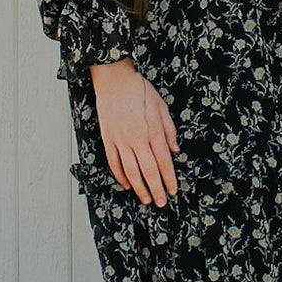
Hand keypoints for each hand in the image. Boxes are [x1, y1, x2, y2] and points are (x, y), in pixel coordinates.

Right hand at [90, 59, 178, 205]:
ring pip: (130, 171)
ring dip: (139, 188)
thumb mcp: (161, 107)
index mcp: (152, 131)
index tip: (173, 190)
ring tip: (146, 199)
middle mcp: (136, 139)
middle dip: (156, 189)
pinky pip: (114, 163)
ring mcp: (120, 140)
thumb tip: (174, 150)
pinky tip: (127, 185)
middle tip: (161, 202)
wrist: (114, 80)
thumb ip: (169, 131)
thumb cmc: (139, 90)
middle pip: (148, 171)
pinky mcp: (108, 139)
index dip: (169, 179)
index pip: (164, 162)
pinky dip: (120, 176)